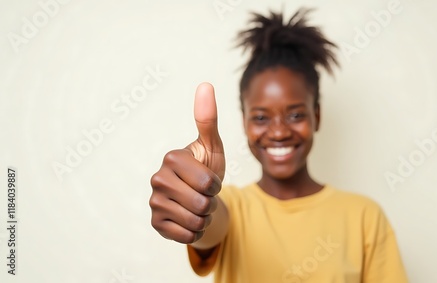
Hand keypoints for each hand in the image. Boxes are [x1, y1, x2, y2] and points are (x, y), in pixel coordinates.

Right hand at [150, 82, 224, 243]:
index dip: (216, 185)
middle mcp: (157, 179)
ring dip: (204, 217)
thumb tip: (205, 84)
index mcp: (171, 158)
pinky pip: (186, 235)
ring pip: (195, 221)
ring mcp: (154, 202)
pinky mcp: (155, 224)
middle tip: (203, 194)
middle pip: (201, 204)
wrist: (199, 196)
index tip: (208, 178)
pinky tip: (188, 219)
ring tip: (197, 205)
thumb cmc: (207, 167)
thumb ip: (208, 118)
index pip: (208, 183)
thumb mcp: (213, 146)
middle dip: (210, 202)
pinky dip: (195, 231)